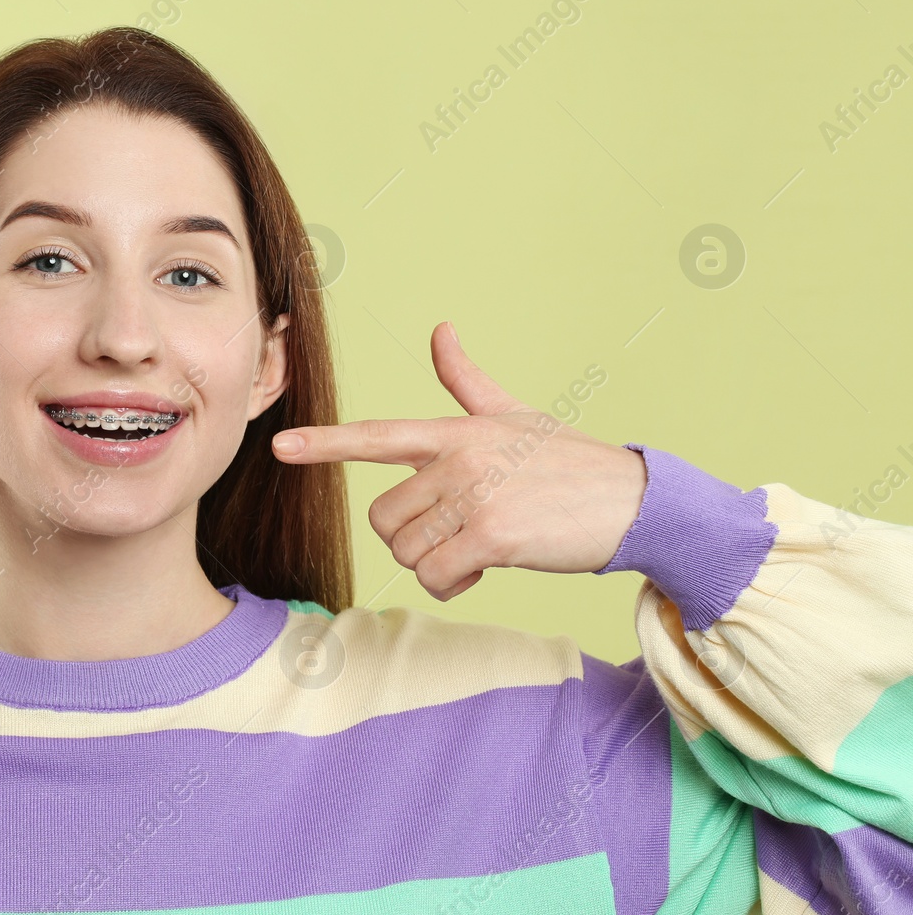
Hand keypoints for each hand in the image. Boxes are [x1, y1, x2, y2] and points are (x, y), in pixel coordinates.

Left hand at [271, 322, 645, 601]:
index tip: (280, 446)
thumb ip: (467, 381)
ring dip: (435, 563)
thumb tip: (441, 330)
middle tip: (457, 533)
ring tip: (478, 547)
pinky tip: (485, 567)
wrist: (634, 501)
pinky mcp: (494, 536)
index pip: (378, 435)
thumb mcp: (514, 414)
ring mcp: (476, 497)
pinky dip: (452, 584)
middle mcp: (459, 460)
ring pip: (406, 551)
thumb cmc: (569, 462)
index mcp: (457, 432)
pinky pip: (436, 575)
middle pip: (383, 518)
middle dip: (412, 538)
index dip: (326, 443)